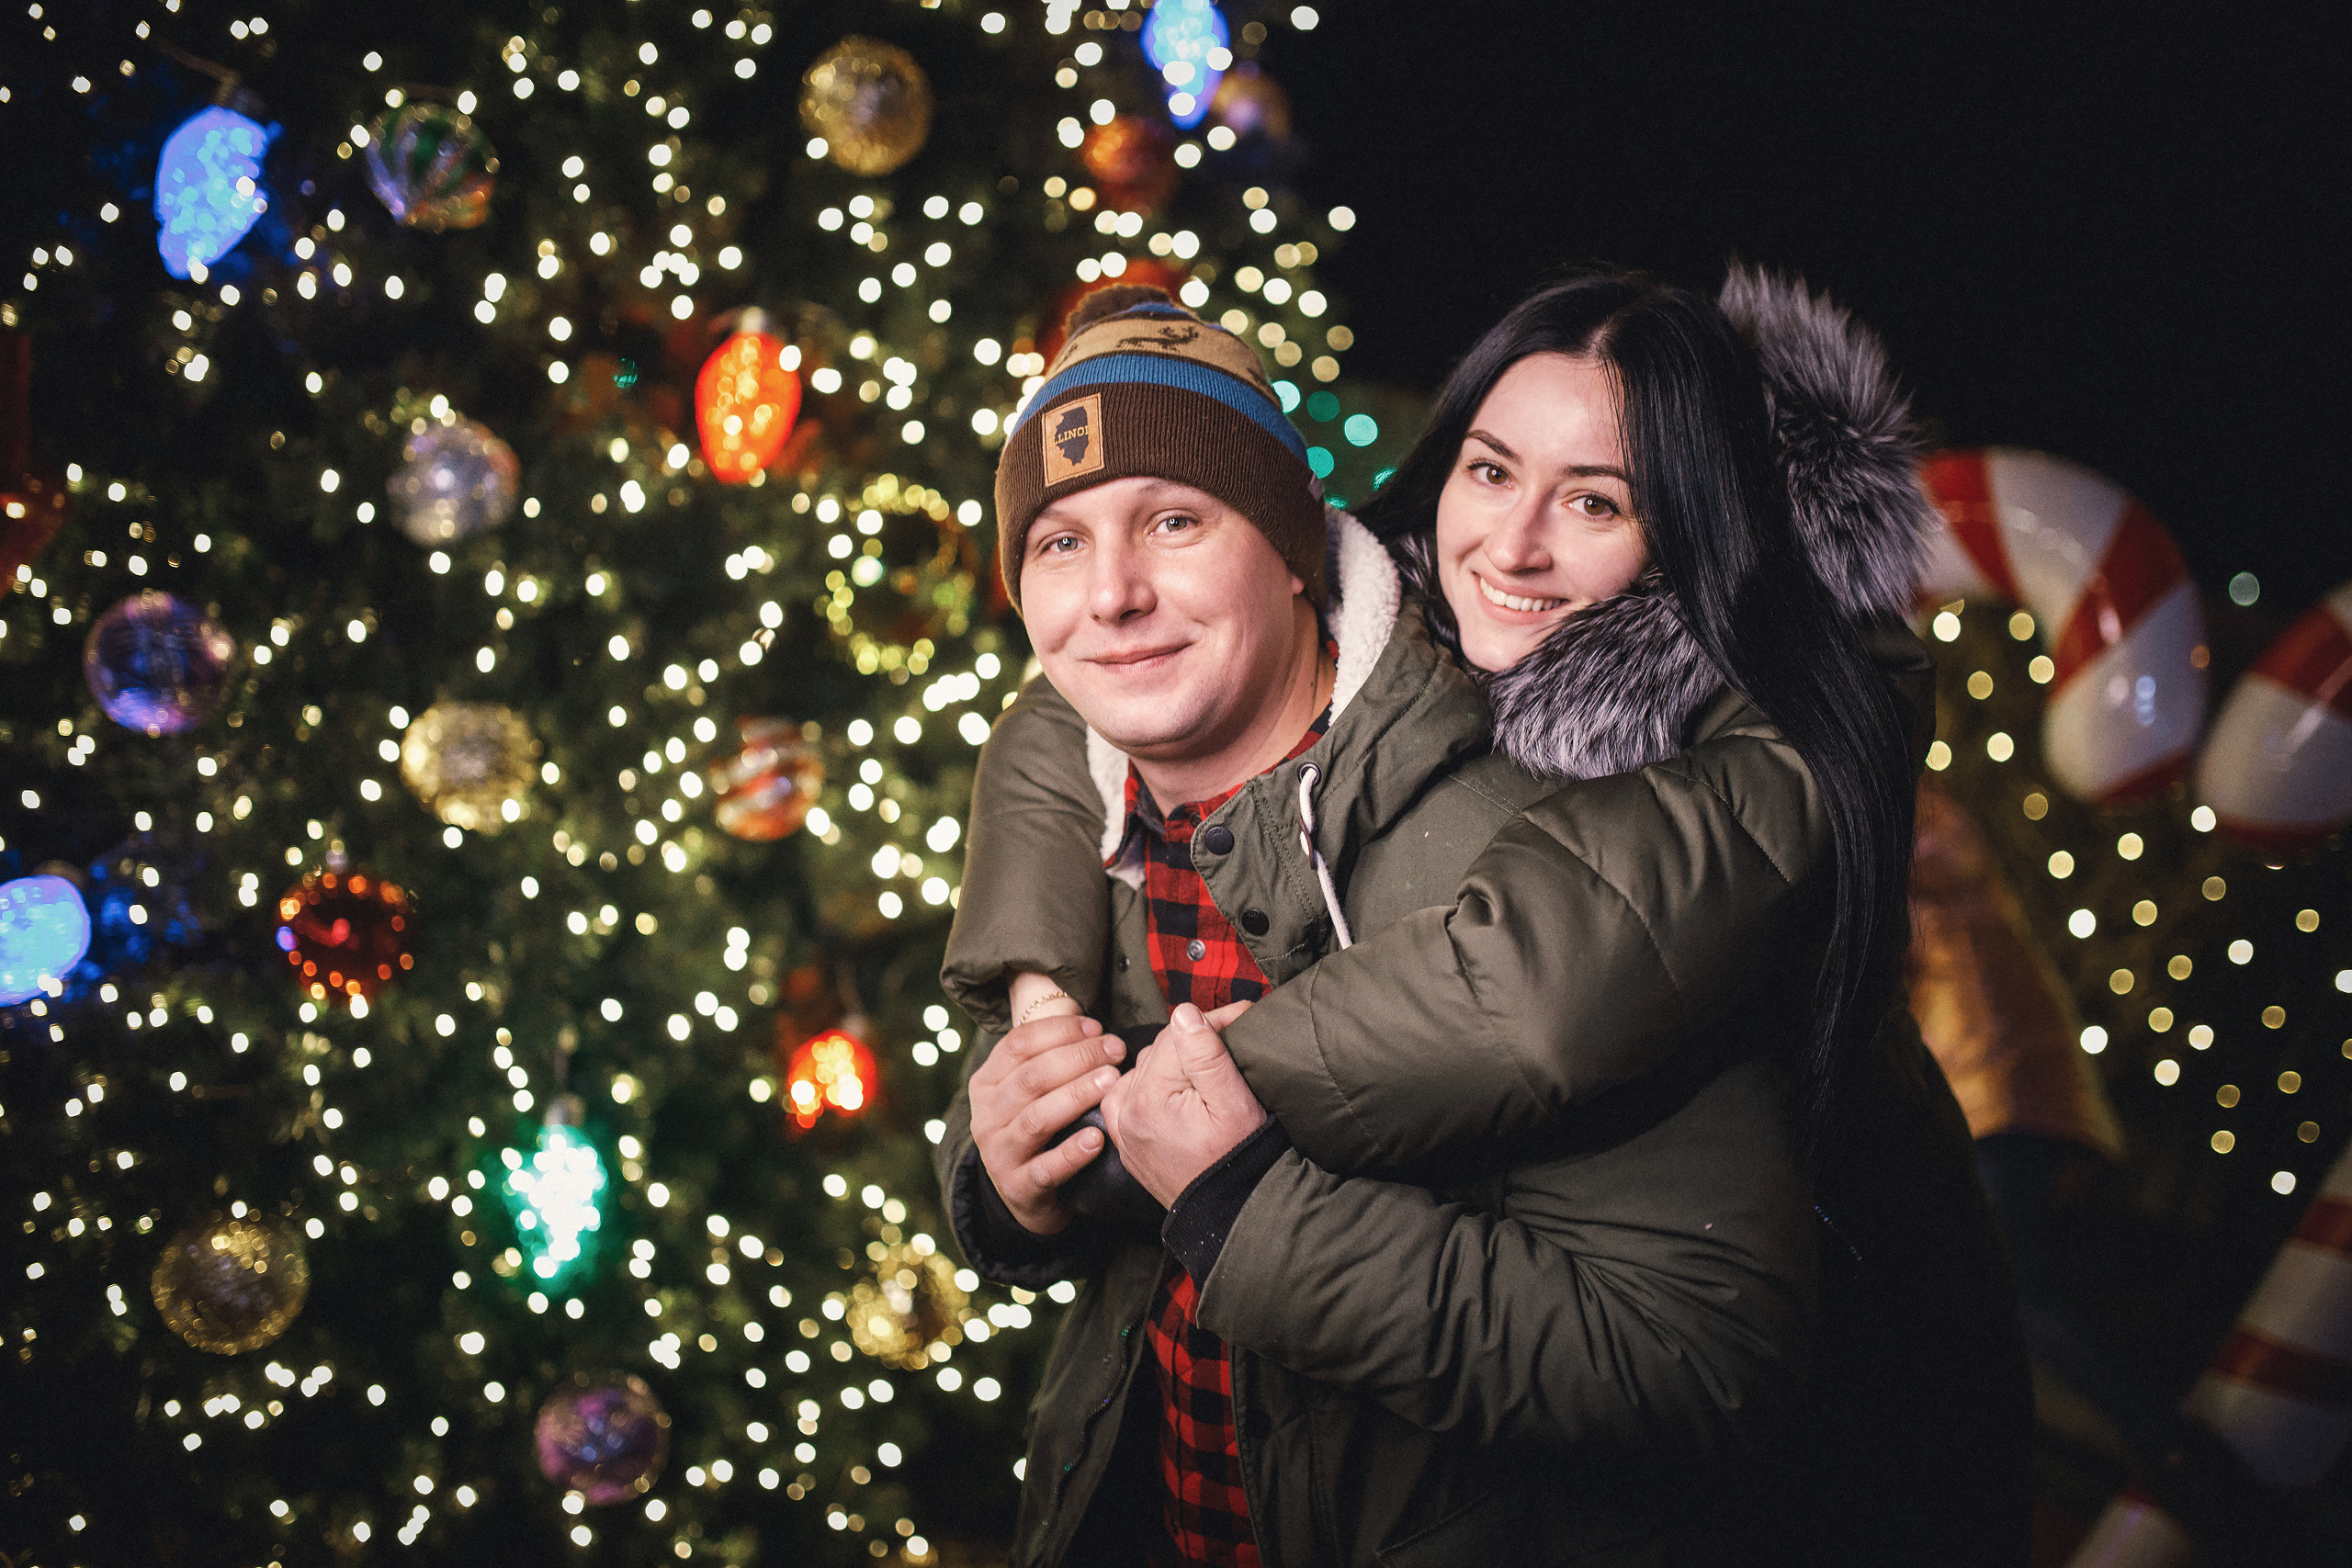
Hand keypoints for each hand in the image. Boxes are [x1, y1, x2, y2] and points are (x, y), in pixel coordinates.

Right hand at [969, 1011, 1123, 1235]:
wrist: (1027, 1195)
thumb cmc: (1041, 1130)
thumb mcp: (1033, 1092)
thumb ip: (1052, 1057)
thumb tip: (1091, 1023)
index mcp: (987, 1083)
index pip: (1017, 1045)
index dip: (1059, 1031)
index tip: (1097, 1027)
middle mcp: (986, 1116)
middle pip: (1030, 1077)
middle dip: (1077, 1058)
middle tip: (1115, 1050)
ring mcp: (999, 1153)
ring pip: (1037, 1118)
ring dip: (1077, 1095)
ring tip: (1111, 1082)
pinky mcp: (1018, 1187)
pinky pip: (1046, 1168)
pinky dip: (1072, 1152)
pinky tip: (1098, 1139)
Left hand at [1101, 1001, 1265, 1207]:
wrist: (1235, 1212)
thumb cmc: (1241, 1158)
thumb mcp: (1234, 1102)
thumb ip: (1207, 1055)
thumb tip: (1184, 1013)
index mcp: (1149, 1098)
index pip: (1176, 1037)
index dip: (1212, 1022)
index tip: (1243, 1016)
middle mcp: (1127, 1113)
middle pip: (1157, 1052)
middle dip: (1193, 1042)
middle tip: (1231, 1036)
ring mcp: (1124, 1132)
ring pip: (1141, 1072)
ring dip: (1169, 1063)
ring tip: (1204, 1064)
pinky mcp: (1129, 1147)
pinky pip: (1125, 1101)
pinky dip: (1144, 1088)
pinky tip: (1166, 1087)